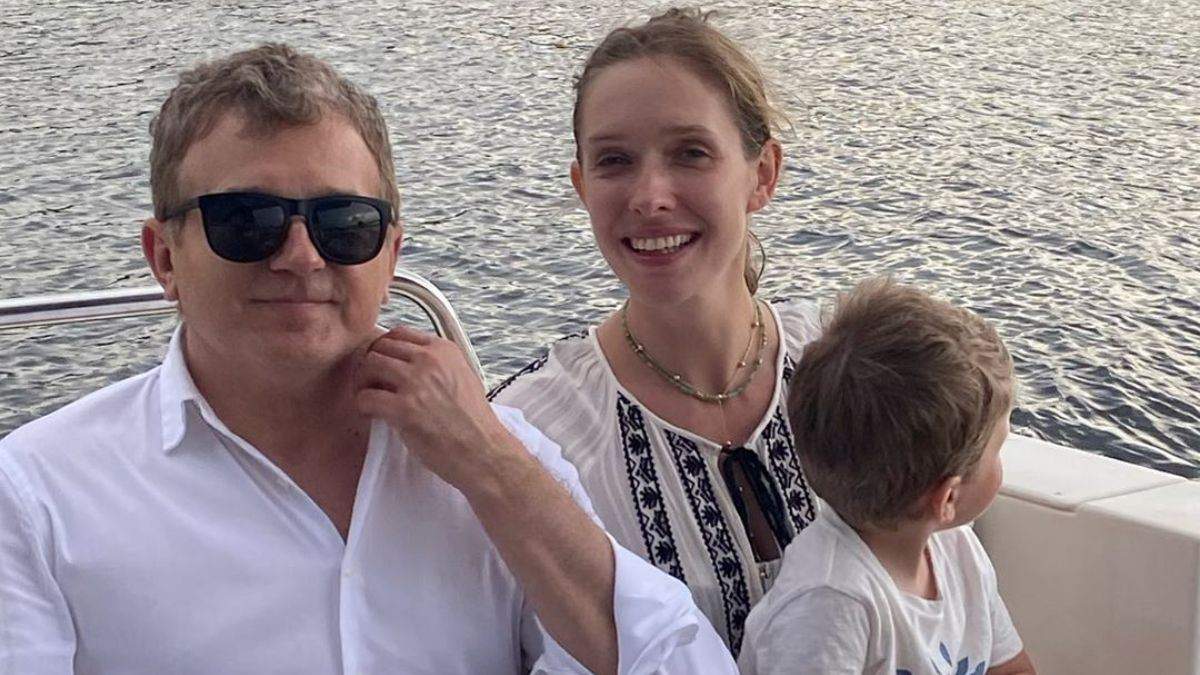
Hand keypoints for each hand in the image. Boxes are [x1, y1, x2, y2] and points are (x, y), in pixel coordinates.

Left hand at [355, 324, 519, 488]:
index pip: (399, 333)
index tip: (385, 365)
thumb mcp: (463, 377)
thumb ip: (438, 364)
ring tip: (371, 399)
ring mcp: (415, 382)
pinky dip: (363, 405)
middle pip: (380, 347)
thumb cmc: (474, 420)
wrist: (483, 450)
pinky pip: (365, 397)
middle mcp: (429, 359)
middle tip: (373, 384)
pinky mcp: (404, 408)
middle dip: (372, 364)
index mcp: (444, 350)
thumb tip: (408, 363)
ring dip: (364, 382)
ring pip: (369, 365)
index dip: (386, 349)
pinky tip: (371, 415)